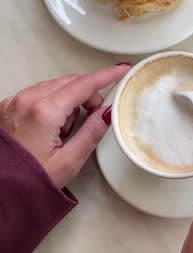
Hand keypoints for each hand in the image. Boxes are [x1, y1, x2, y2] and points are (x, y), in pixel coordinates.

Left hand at [0, 64, 129, 188]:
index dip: (106, 76)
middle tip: (94, 117)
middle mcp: (26, 101)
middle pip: (69, 82)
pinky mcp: (8, 107)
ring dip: (68, 101)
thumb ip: (92, 133)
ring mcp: (14, 102)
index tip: (120, 70)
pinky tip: (50, 127)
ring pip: (54, 86)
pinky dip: (51, 104)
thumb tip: (107, 113)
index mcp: (43, 112)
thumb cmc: (26, 182)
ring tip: (65, 131)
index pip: (83, 85)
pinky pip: (38, 93)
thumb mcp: (68, 161)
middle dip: (87, 95)